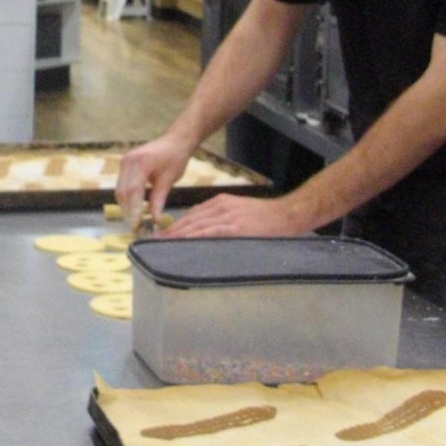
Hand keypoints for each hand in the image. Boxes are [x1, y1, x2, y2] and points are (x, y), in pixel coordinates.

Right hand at [116, 132, 194, 222]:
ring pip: (120, 189)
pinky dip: (126, 197)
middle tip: (136, 226)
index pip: (133, 191)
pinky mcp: (124, 164)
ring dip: (125, 205)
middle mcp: (128, 161)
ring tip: (135, 219)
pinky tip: (134, 206)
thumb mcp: (168, 180)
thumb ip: (158, 200)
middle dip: (128, 210)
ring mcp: (124, 161)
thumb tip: (154, 220)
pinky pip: (121, 184)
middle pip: (123, 192)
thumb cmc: (175, 158)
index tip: (137, 225)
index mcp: (141, 163)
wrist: (175, 141)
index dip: (133, 210)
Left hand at [166, 192, 317, 238]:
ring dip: (179, 236)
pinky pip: (210, 232)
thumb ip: (223, 218)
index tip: (164, 234)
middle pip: (191, 219)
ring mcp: (228, 216)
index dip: (178, 225)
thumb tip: (206, 232)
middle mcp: (221, 206)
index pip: (193, 214)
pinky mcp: (236, 227)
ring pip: (197, 226)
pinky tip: (185, 243)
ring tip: (164, 244)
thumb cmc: (267, 217)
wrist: (288, 214)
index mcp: (222, 202)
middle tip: (156, 241)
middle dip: (173, 231)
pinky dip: (195, 237)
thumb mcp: (241, 211)